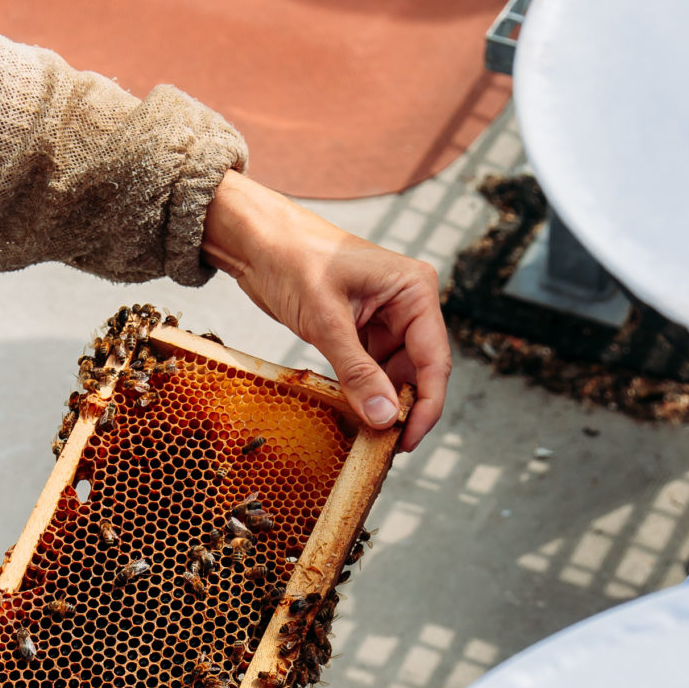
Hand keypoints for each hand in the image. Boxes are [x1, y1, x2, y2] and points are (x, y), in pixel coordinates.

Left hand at [201, 170, 449, 451]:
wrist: (254, 239)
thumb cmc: (291, 259)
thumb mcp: (325, 321)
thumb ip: (357, 372)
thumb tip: (385, 418)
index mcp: (415, 290)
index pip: (434, 360)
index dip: (425, 407)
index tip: (406, 443)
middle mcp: (408, 304)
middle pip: (417, 372)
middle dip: (400, 409)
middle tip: (379, 448)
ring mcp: (385, 317)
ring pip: (392, 375)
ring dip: (379, 403)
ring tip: (362, 435)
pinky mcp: (360, 328)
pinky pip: (370, 369)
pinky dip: (361, 391)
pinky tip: (350, 412)